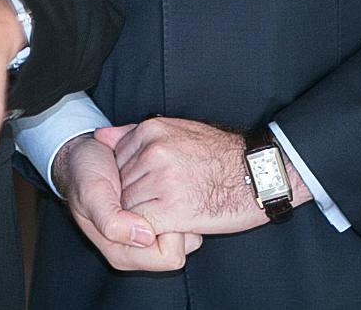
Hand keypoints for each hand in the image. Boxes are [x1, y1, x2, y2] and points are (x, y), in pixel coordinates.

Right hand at [51, 133, 196, 271]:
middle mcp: (139, 248)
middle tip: (157, 193)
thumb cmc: (83, 175)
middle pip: (185, 246)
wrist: (81, 156)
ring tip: (156, 186)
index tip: (154, 205)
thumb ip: (111, 222)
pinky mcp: (157, 216)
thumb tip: (146, 237)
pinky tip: (160, 182)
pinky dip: (178, 197)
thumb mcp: (90, 196)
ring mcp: (149, 233)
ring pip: (189, 229)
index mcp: (123, 252)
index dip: (168, 230)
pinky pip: (186, 214)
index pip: (170, 256)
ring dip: (179, 205)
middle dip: (179, 218)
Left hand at [104, 117, 307, 236]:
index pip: (116, 159)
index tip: (144, 187)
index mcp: (152, 130)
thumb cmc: (222, 153)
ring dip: (139, 215)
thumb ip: (135, 133)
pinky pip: (142, 225)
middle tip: (153, 205)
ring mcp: (162, 181)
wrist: (259, 173)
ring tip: (163, 215)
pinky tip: (166, 227)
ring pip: (128, 205)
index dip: (126, 179)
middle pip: (120, 183)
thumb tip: (100, 137)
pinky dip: (147, 231)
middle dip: (132, 198)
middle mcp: (153, 152)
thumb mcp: (178, 129)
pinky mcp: (174, 209)